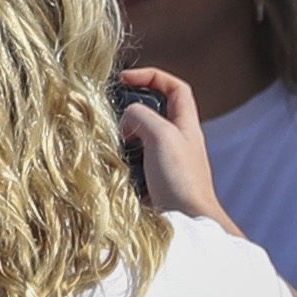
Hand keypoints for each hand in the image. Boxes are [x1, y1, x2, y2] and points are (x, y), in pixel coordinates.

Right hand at [118, 67, 225, 226]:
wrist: (186, 220)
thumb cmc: (180, 177)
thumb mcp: (161, 135)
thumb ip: (141, 116)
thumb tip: (125, 118)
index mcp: (185, 124)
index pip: (174, 88)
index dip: (152, 77)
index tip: (124, 79)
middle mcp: (176, 140)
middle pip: (152, 112)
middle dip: (130, 110)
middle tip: (111, 116)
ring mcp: (163, 161)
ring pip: (137, 137)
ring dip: (121, 138)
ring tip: (110, 144)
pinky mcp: (150, 180)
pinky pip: (130, 161)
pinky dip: (118, 160)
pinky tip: (112, 167)